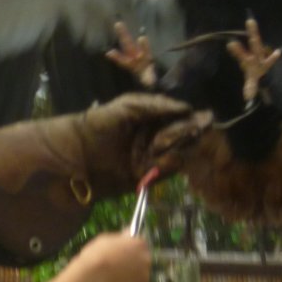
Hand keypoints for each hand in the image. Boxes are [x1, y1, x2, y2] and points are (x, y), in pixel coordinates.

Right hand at [77, 232, 152, 281]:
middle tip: (117, 268)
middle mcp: (146, 260)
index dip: (131, 250)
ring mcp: (144, 278)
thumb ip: (121, 239)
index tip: (123, 254)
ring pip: (138, 278)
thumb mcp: (107, 239)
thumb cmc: (96, 255)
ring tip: (114, 281)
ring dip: (130, 279)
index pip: (140, 246)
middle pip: (142, 262)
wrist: (91, 277)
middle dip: (132, 264)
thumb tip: (127, 235)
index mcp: (140, 244)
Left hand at [80, 93, 206, 193]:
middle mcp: (156, 136)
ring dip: (179, 147)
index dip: (193, 117)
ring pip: (179, 152)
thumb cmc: (99, 124)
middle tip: (200, 128)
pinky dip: (167, 164)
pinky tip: (160, 157)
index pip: (180, 116)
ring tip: (169, 142)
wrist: (75, 157)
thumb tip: (187, 107)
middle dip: (190, 131)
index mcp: (152, 117)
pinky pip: (166, 170)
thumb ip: (157, 105)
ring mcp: (152, 157)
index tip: (206, 117)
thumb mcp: (128, 106)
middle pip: (184, 134)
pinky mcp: (147, 176)